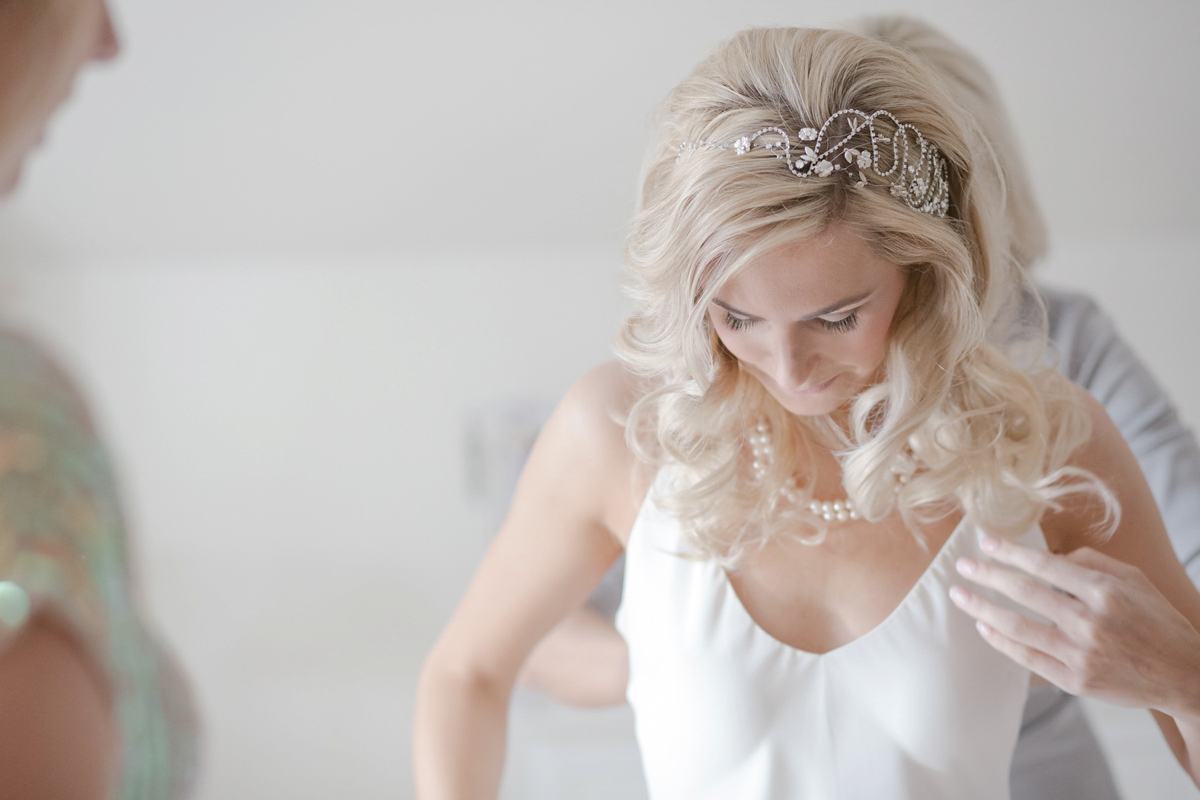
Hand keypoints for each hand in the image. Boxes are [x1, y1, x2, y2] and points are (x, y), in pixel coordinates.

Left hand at [949, 536, 1199, 714]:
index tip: (985, 542)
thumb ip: (1090, 561)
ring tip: (960, 595)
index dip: (1010, 552)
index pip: (1045, 564)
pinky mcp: (1076, 681)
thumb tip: (1048, 553)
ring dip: (982, 609)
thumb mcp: (1133, 579)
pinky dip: (1001, 641)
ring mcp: (1081, 654)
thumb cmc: (1156, 621)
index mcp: (1105, 591)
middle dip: (987, 575)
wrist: (1185, 675)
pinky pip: (1027, 658)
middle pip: (1024, 592)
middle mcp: (1090, 621)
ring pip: (1018, 627)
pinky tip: (984, 628)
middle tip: (962, 565)